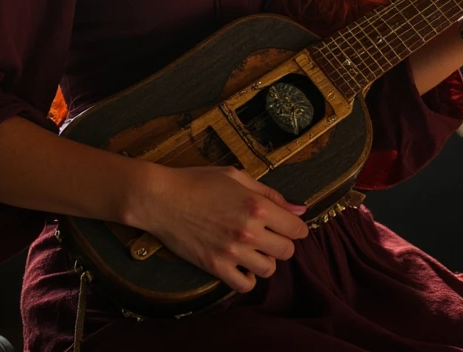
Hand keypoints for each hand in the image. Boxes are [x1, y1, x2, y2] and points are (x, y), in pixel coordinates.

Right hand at [130, 164, 309, 293]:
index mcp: (256, 205)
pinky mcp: (215, 267)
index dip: (297, 227)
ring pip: (269, 270)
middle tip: (270, 234)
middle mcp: (248, 231)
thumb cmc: (198, 181)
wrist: (162, 198)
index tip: (290, 225)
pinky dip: (248, 277)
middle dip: (283, 242)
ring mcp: (231, 252)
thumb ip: (271, 194)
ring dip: (266, 260)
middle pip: (286, 251)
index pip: (296, 228)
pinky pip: (245, 285)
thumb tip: (299, 209)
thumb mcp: (237, 177)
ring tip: (254, 248)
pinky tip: (241, 264)